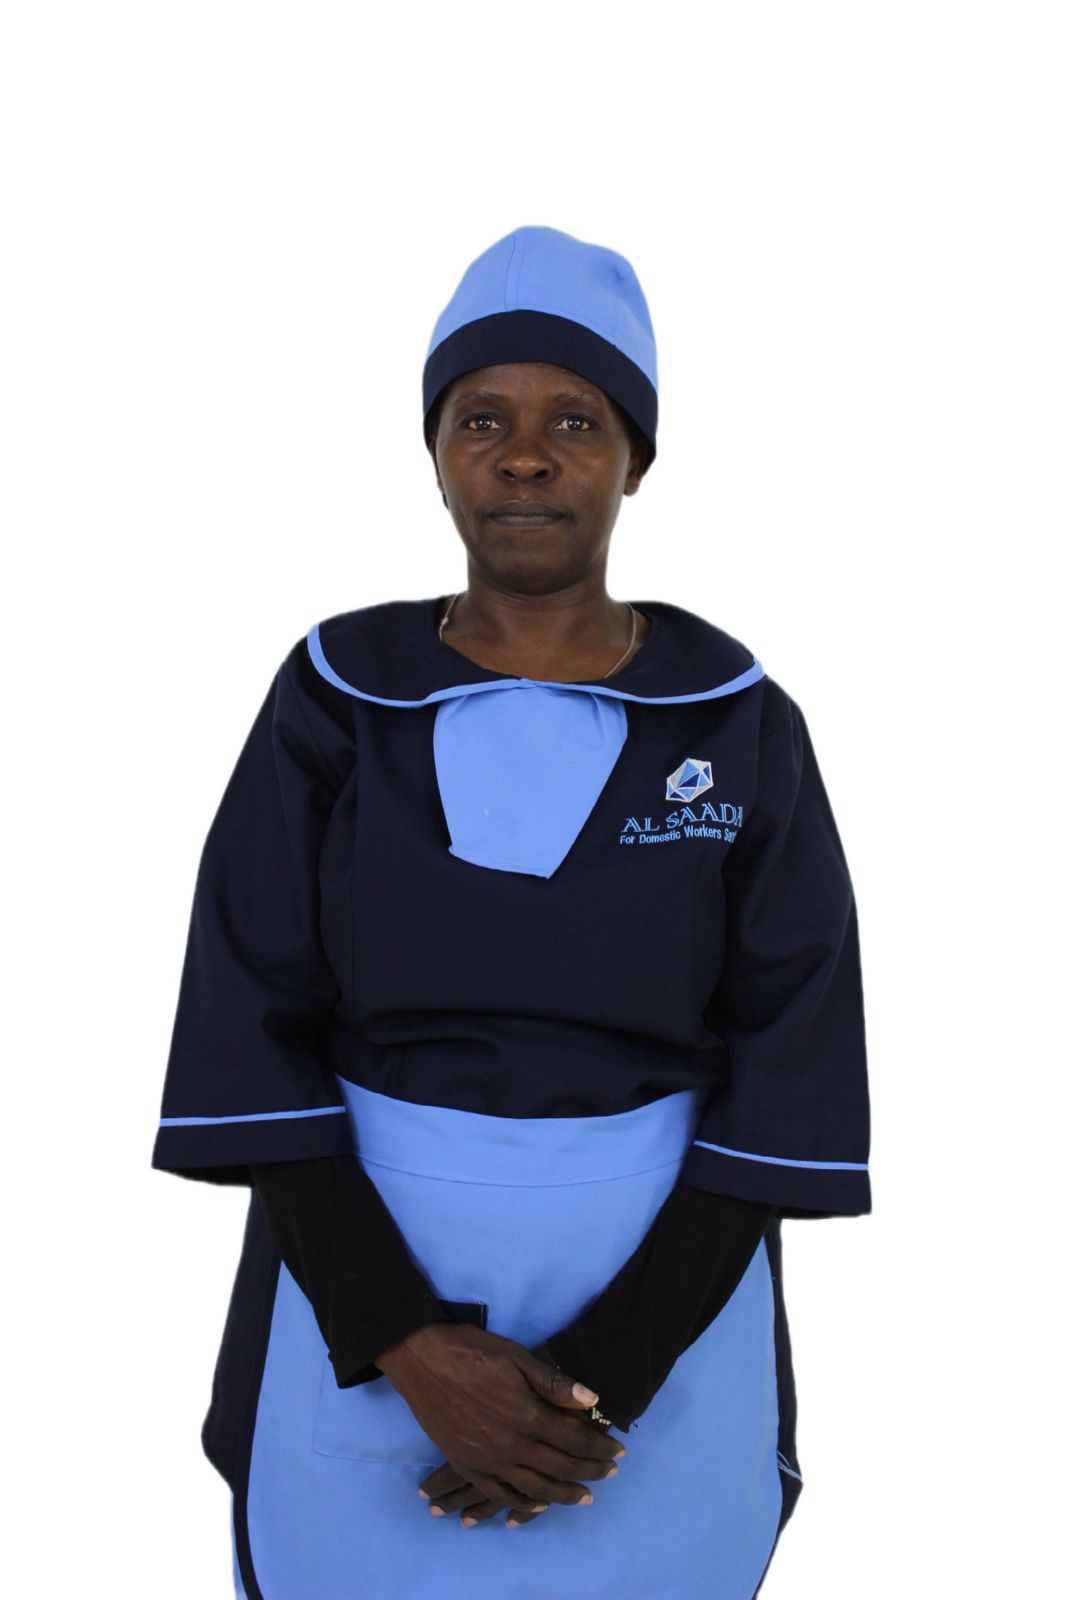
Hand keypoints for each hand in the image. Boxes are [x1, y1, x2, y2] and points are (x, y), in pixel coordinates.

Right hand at [376, 1323, 623, 1519]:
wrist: (422, 1360)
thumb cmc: (473, 1351)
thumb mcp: (517, 1357)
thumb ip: (555, 1383)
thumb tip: (592, 1401)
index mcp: (526, 1414)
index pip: (574, 1439)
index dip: (599, 1447)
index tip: (619, 1450)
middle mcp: (510, 1444)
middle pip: (560, 1467)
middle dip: (590, 1471)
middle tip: (611, 1473)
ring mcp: (487, 1460)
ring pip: (534, 1488)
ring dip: (563, 1494)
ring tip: (585, 1497)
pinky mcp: (468, 1465)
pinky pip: (501, 1494)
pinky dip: (524, 1504)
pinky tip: (539, 1505)